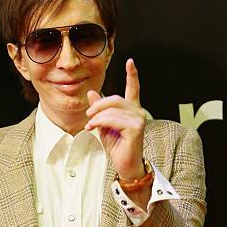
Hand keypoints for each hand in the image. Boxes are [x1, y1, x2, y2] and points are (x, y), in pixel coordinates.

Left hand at [84, 58, 146, 180]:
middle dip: (98, 106)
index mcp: (132, 110)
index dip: (132, 75)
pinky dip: (100, 123)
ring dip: (97, 117)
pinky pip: (113, 119)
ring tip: (90, 126)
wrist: (124, 165)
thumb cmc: (117, 147)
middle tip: (88, 115)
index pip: (133, 89)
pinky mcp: (135, 128)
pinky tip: (94, 129)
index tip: (130, 62)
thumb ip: (100, 110)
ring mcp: (138, 119)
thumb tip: (92, 93)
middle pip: (116, 99)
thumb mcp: (104, 125)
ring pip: (112, 109)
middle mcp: (138, 112)